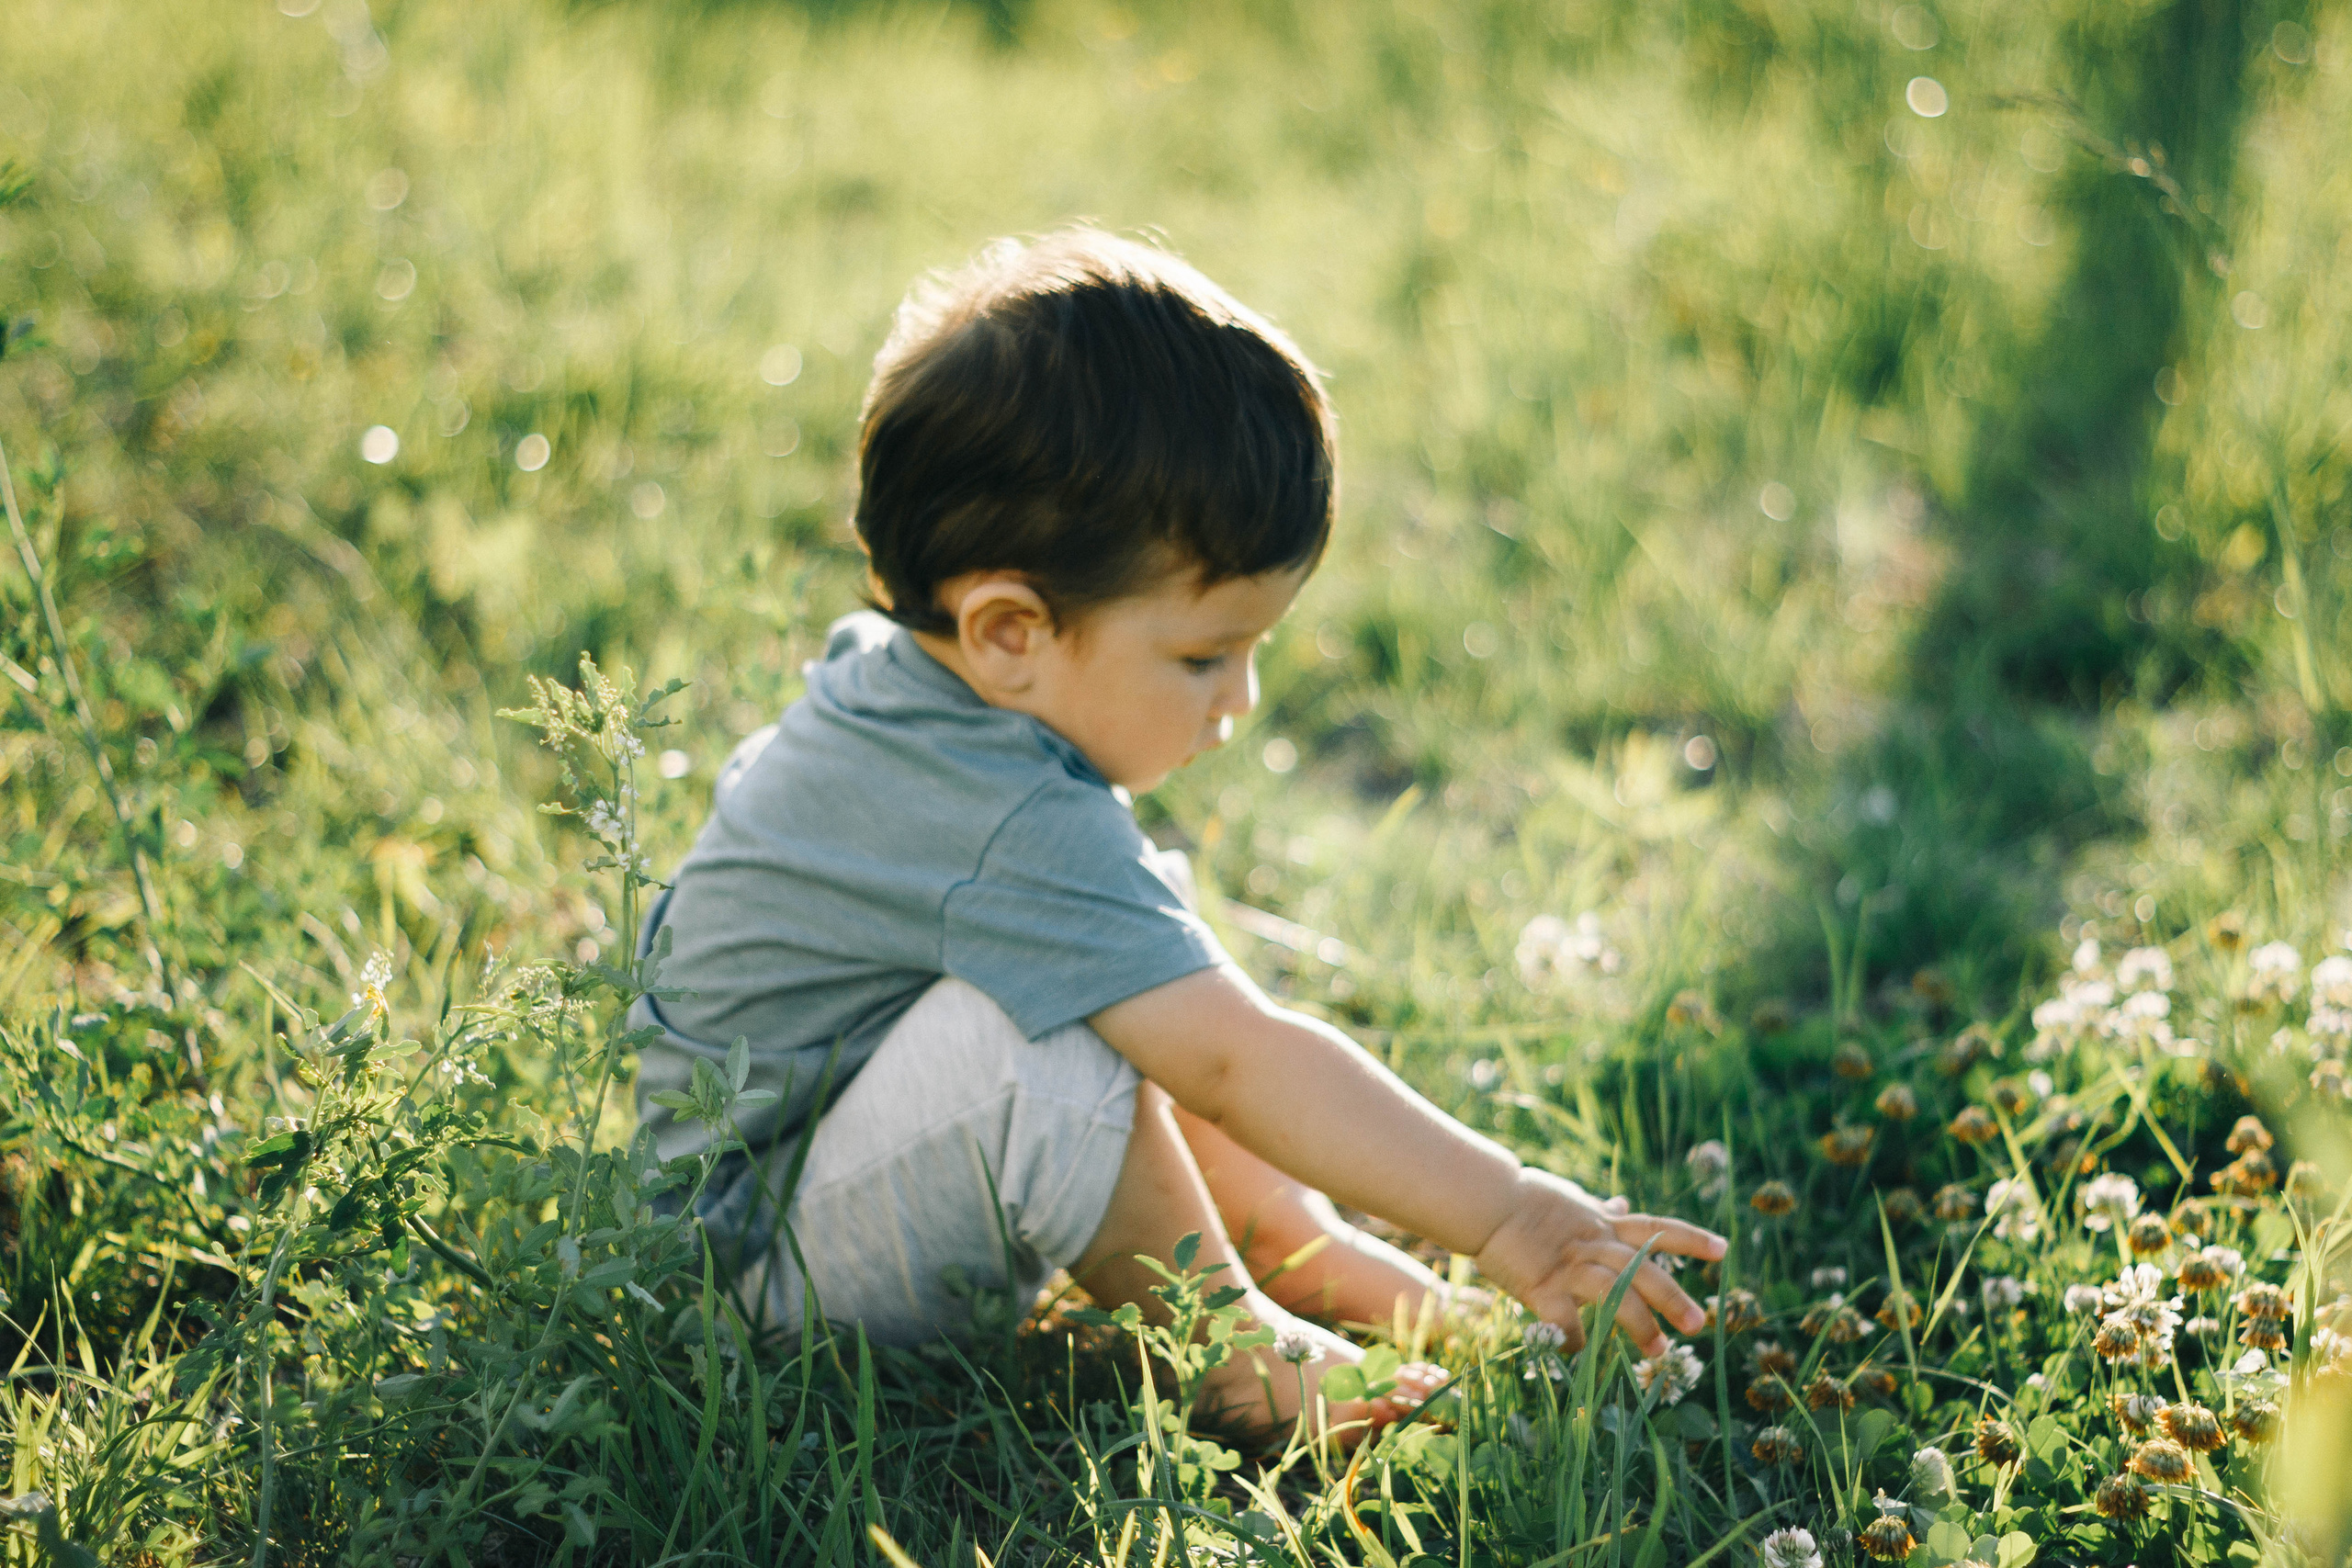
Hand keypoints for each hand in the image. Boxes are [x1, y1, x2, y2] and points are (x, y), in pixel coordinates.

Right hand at [1471, 1168, 1725, 1356]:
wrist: (1488, 1201)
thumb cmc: (1527, 1200)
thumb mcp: (1572, 1201)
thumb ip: (1600, 1211)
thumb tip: (1622, 1202)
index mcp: (1604, 1225)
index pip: (1657, 1229)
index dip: (1692, 1239)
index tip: (1724, 1251)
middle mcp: (1594, 1245)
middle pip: (1644, 1270)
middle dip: (1673, 1297)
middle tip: (1698, 1325)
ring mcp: (1569, 1266)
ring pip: (1614, 1294)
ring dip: (1638, 1323)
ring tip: (1659, 1352)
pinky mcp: (1541, 1286)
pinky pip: (1563, 1321)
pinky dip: (1574, 1340)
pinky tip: (1578, 1354)